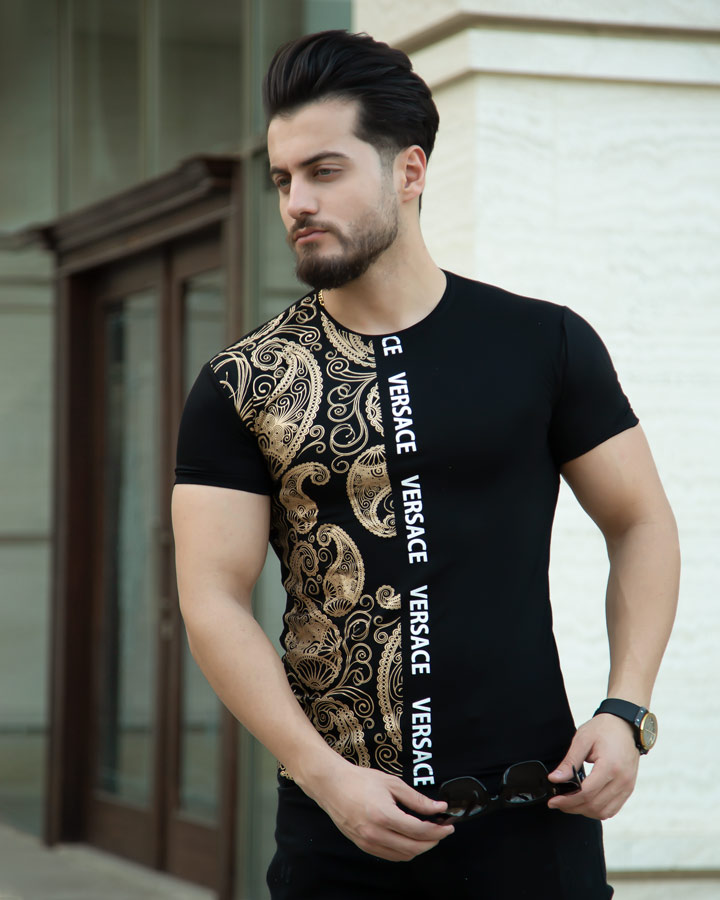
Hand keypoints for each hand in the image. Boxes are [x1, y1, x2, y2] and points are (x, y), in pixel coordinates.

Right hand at [300, 757, 453, 860]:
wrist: (332, 786)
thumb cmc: (361, 780)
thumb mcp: (392, 783)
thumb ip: (416, 799)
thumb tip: (438, 808)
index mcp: (384, 815)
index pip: (419, 831)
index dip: (438, 830)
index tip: (448, 826)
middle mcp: (375, 833)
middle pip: (413, 848)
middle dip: (433, 841)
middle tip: (442, 831)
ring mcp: (368, 842)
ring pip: (403, 855)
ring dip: (420, 848)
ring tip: (428, 835)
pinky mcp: (363, 846)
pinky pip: (390, 855)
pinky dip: (404, 851)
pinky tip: (409, 839)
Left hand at [546, 714, 639, 819]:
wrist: (626, 724)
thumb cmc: (604, 729)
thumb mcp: (582, 739)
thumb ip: (569, 762)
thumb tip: (555, 779)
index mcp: (610, 767)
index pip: (586, 793)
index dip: (567, 800)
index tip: (553, 801)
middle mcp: (622, 780)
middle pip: (594, 805)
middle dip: (572, 807)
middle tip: (558, 803)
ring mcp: (627, 786)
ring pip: (604, 812)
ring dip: (585, 811)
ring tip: (569, 803)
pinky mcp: (628, 788)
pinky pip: (613, 809)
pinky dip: (598, 810)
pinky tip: (585, 803)